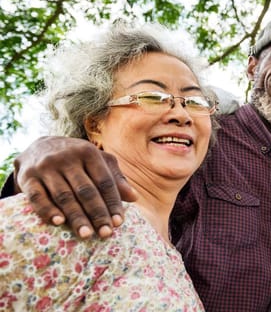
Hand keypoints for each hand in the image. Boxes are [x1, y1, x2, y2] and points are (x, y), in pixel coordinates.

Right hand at [14, 136, 137, 237]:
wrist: (37, 146)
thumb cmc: (76, 158)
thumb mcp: (97, 161)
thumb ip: (115, 178)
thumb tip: (134, 197)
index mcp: (88, 152)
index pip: (104, 181)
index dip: (113, 202)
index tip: (119, 222)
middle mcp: (67, 158)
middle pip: (86, 190)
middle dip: (97, 213)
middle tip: (106, 233)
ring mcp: (46, 167)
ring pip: (64, 196)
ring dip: (76, 217)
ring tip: (87, 234)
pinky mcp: (27, 177)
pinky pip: (37, 197)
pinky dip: (47, 210)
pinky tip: (58, 222)